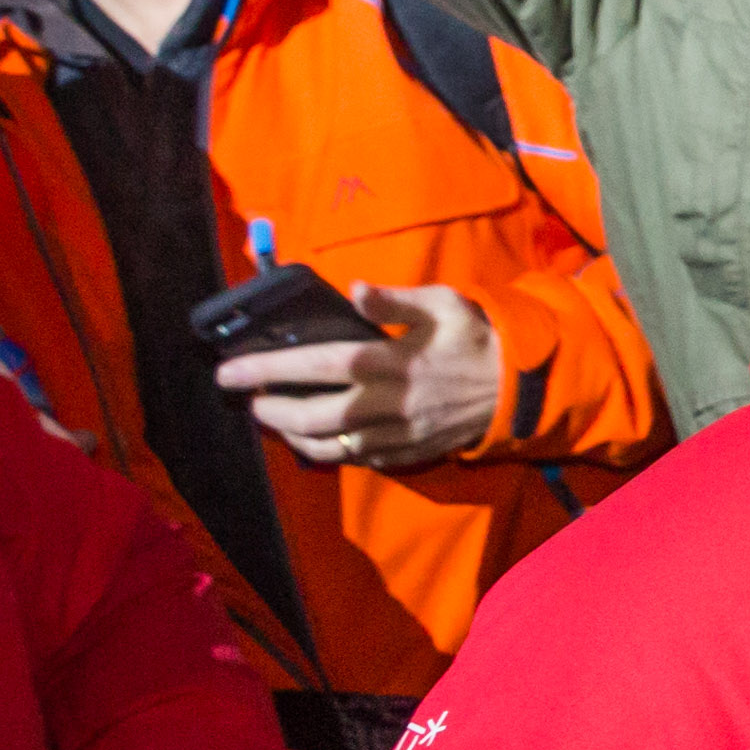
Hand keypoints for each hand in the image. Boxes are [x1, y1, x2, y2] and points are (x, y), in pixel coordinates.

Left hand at [220, 282, 505, 470]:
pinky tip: (318, 440)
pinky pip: (358, 459)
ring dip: (295, 436)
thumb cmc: (477, 338)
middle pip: (311, 416)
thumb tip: (355, 290)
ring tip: (277, 422)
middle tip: (251, 401)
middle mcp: (384, 404)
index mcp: (386, 362)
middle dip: (271, 410)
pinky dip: (330, 451)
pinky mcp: (408, 452)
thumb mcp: (443, 304)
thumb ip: (395, 299)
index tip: (229, 371)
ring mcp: (395, 434)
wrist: (520, 388)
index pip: (313, 366)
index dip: (266, 369)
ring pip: (329, 446)